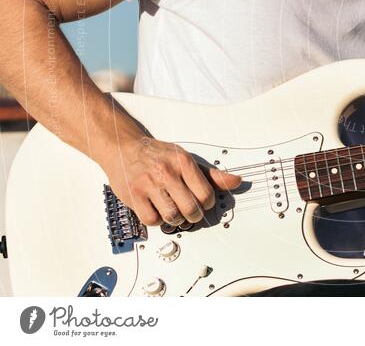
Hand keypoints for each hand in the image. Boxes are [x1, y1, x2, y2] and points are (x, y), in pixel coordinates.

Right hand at [99, 136, 241, 226]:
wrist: (125, 148)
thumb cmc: (158, 155)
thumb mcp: (186, 159)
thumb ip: (211, 174)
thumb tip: (235, 181)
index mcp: (183, 162)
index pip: (206, 194)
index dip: (208, 203)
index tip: (204, 203)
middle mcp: (167, 172)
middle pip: (190, 208)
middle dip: (194, 215)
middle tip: (191, 212)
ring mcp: (149, 185)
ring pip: (172, 216)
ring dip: (176, 219)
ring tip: (175, 211)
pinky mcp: (133, 196)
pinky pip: (151, 220)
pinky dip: (157, 220)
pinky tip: (158, 210)